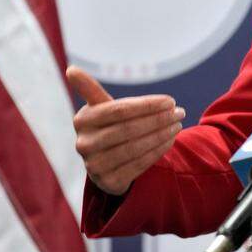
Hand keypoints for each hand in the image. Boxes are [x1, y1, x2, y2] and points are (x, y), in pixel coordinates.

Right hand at [67, 65, 184, 195]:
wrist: (106, 163)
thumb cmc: (108, 126)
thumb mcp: (101, 107)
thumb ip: (90, 89)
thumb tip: (71, 69)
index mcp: (82, 120)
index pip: (120, 110)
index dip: (148, 105)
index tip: (170, 101)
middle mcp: (84, 144)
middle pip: (129, 129)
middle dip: (159, 120)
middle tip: (180, 112)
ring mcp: (94, 165)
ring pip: (136, 147)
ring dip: (162, 135)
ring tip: (178, 125)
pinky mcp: (109, 182)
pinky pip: (139, 165)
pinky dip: (158, 151)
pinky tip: (170, 141)